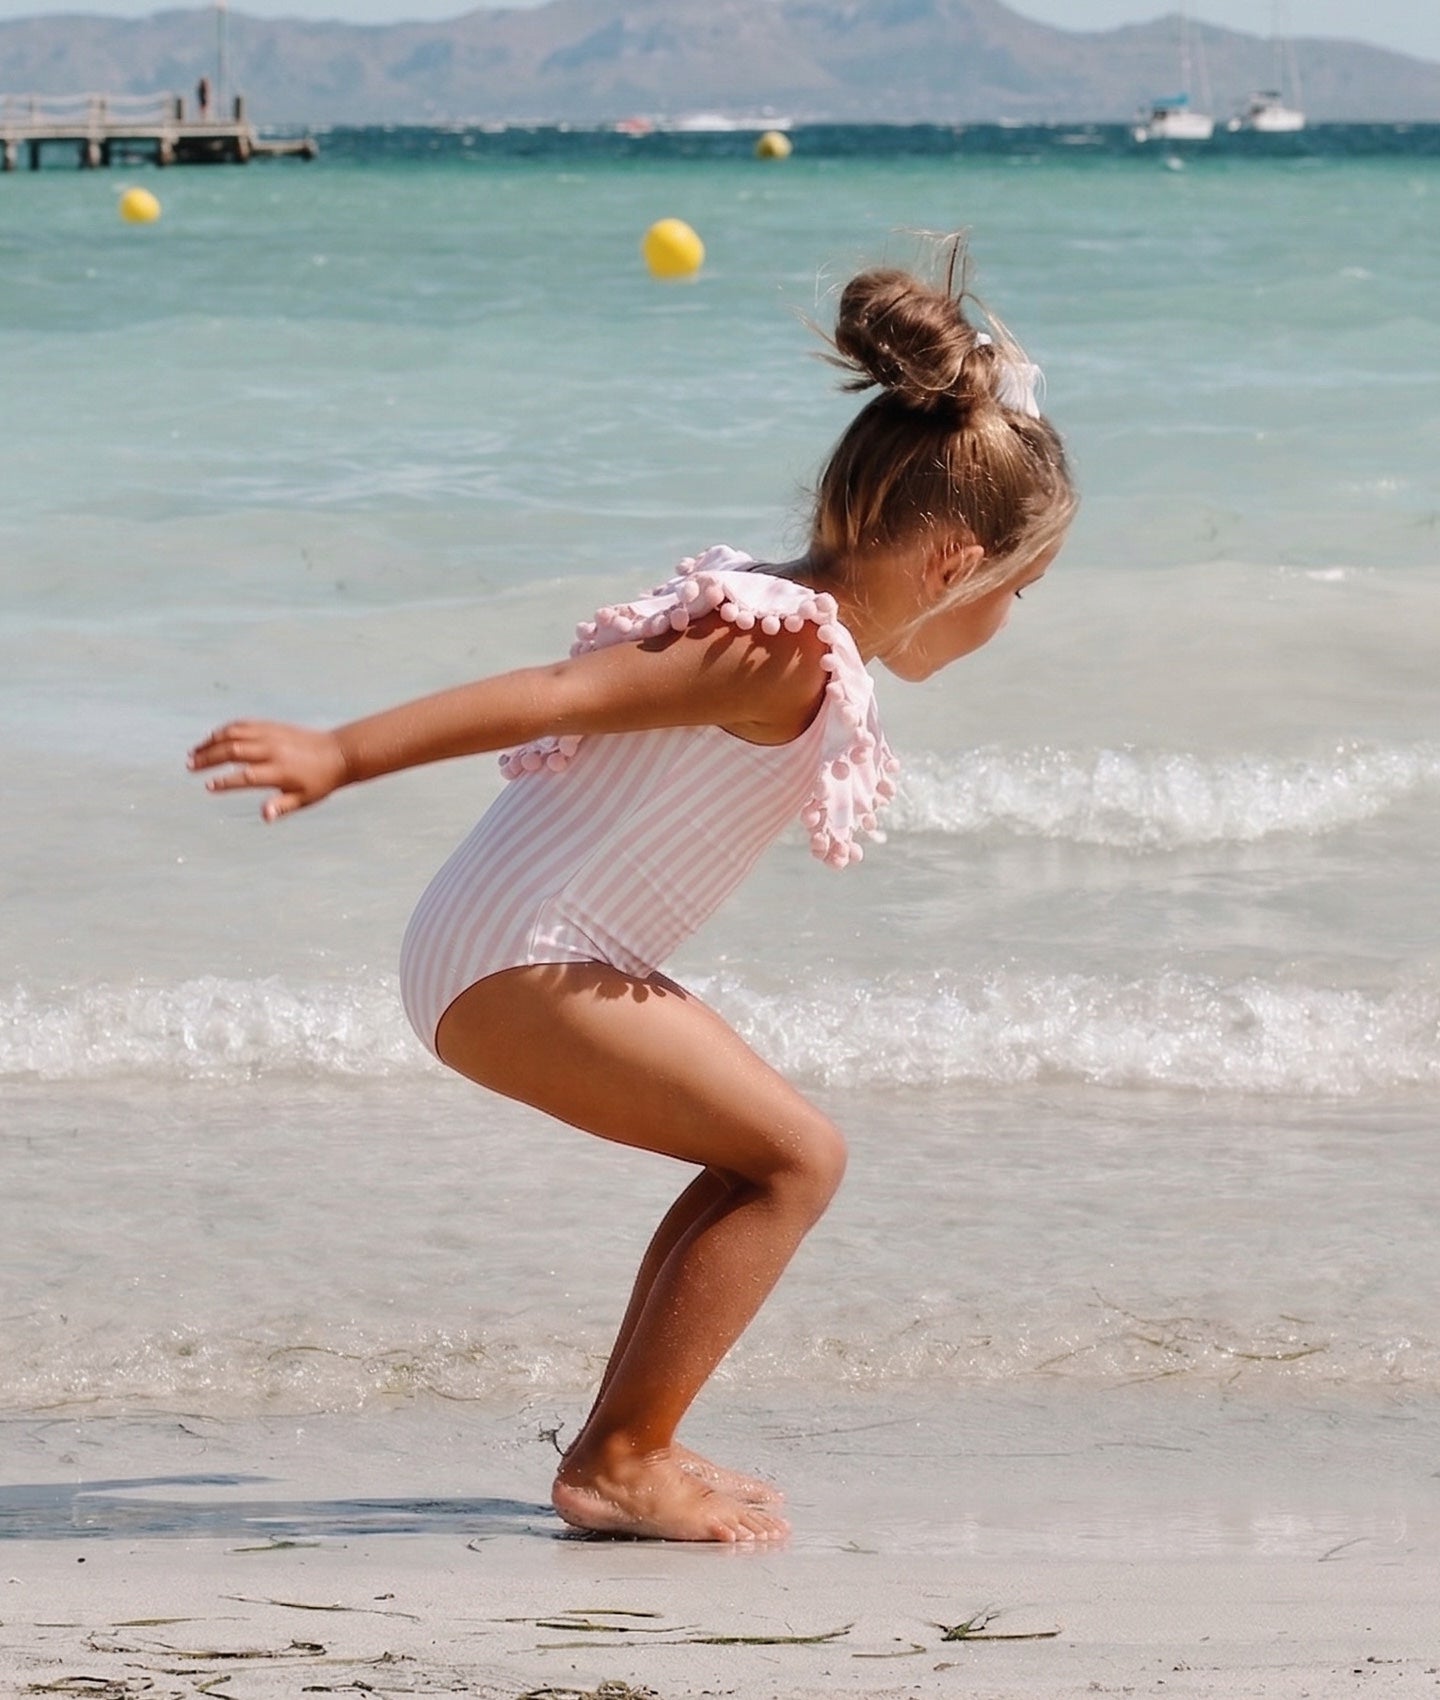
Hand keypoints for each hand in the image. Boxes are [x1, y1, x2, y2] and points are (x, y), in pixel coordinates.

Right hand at [188, 720, 347, 820]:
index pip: (246, 776)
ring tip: (193, 754)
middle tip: (190, 767)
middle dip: (208, 758)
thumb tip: (264, 816)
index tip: (209, 786)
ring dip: (211, 742)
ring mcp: (271, 735)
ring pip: (234, 734)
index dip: (226, 781)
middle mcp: (273, 750)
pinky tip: (212, 739)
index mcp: (280, 771)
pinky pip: (243, 725)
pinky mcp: (272, 726)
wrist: (337, 753)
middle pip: (233, 751)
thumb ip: (282, 806)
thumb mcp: (305, 799)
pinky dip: (225, 730)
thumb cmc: (320, 781)